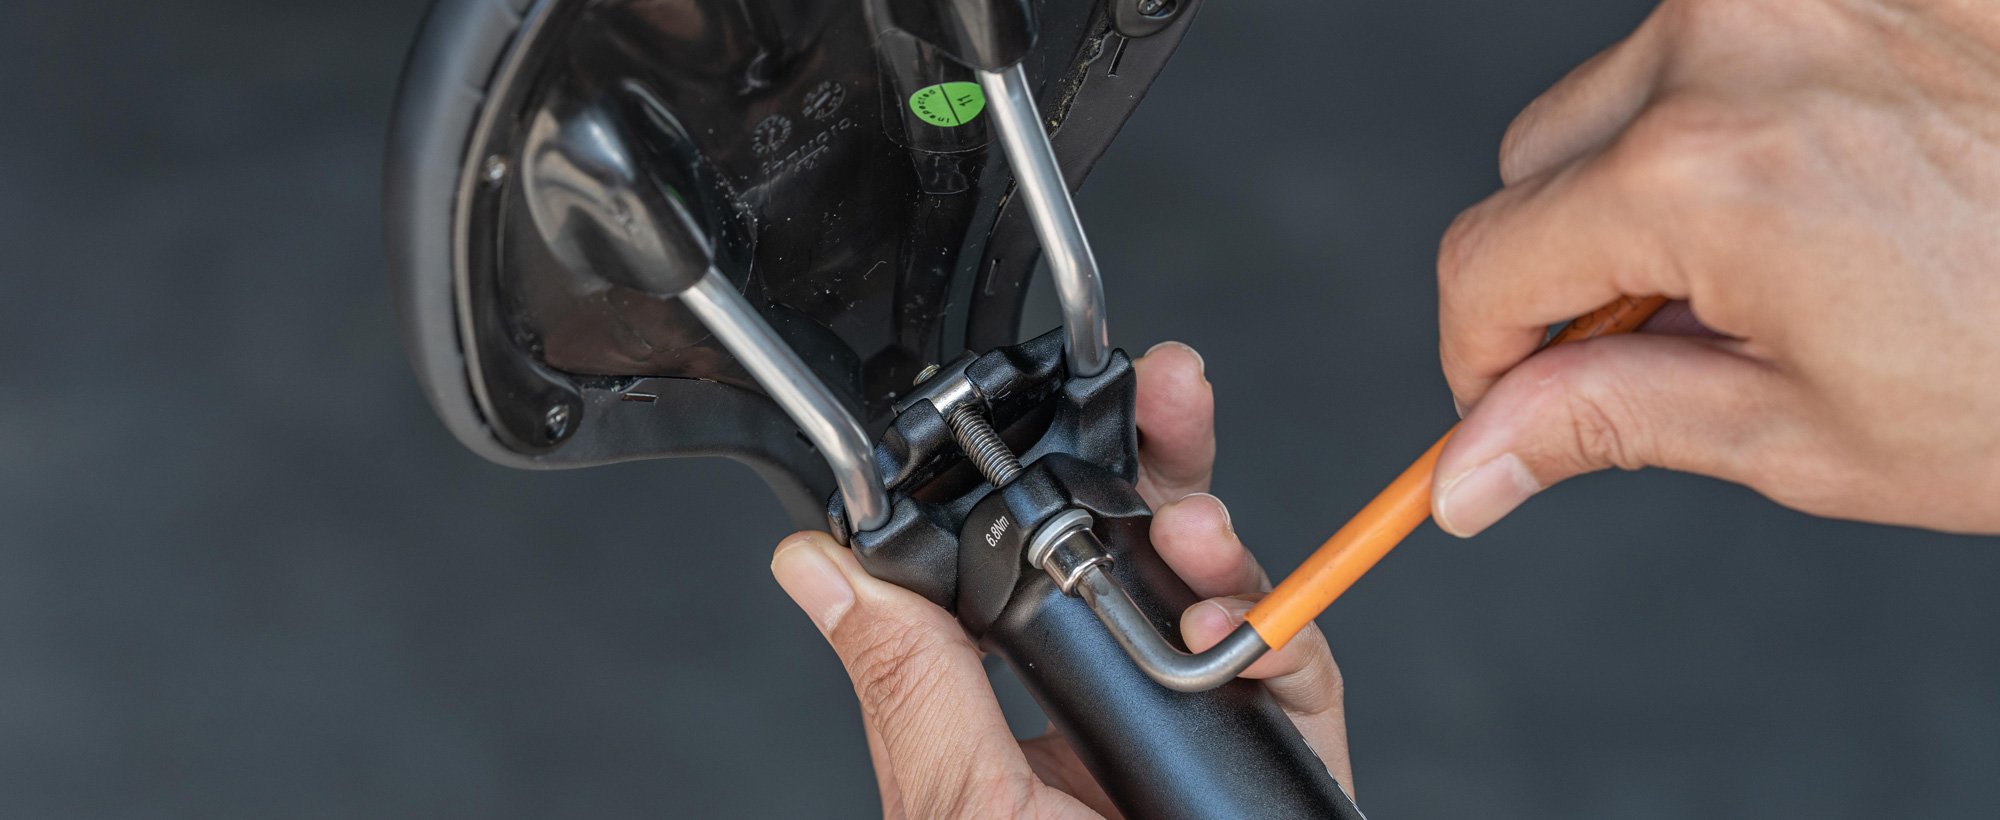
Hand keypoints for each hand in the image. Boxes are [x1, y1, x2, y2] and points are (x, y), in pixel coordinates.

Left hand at [770, 342, 1353, 817]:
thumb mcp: (954, 806)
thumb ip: (910, 677)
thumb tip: (819, 568)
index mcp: (1019, 711)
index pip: (1032, 566)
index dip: (1041, 480)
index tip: (1035, 408)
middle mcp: (1116, 707)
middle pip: (1141, 549)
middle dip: (1156, 456)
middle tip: (1162, 386)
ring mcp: (1203, 724)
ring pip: (1226, 589)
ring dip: (1212, 530)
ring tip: (1188, 517)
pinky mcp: (1285, 756)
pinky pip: (1299, 667)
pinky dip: (1279, 621)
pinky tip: (1231, 611)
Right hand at [1434, 0, 1999, 536]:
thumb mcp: (1806, 432)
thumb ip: (1604, 424)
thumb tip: (1469, 472)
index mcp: (1703, 171)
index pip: (1486, 259)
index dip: (1480, 357)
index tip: (1511, 404)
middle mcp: (1735, 39)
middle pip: (1537, 159)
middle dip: (1569, 263)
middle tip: (1682, 340)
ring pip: (1625, 91)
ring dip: (1654, 183)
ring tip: (1795, 260)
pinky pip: (1729, 40)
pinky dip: (1742, 117)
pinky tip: (1843, 187)